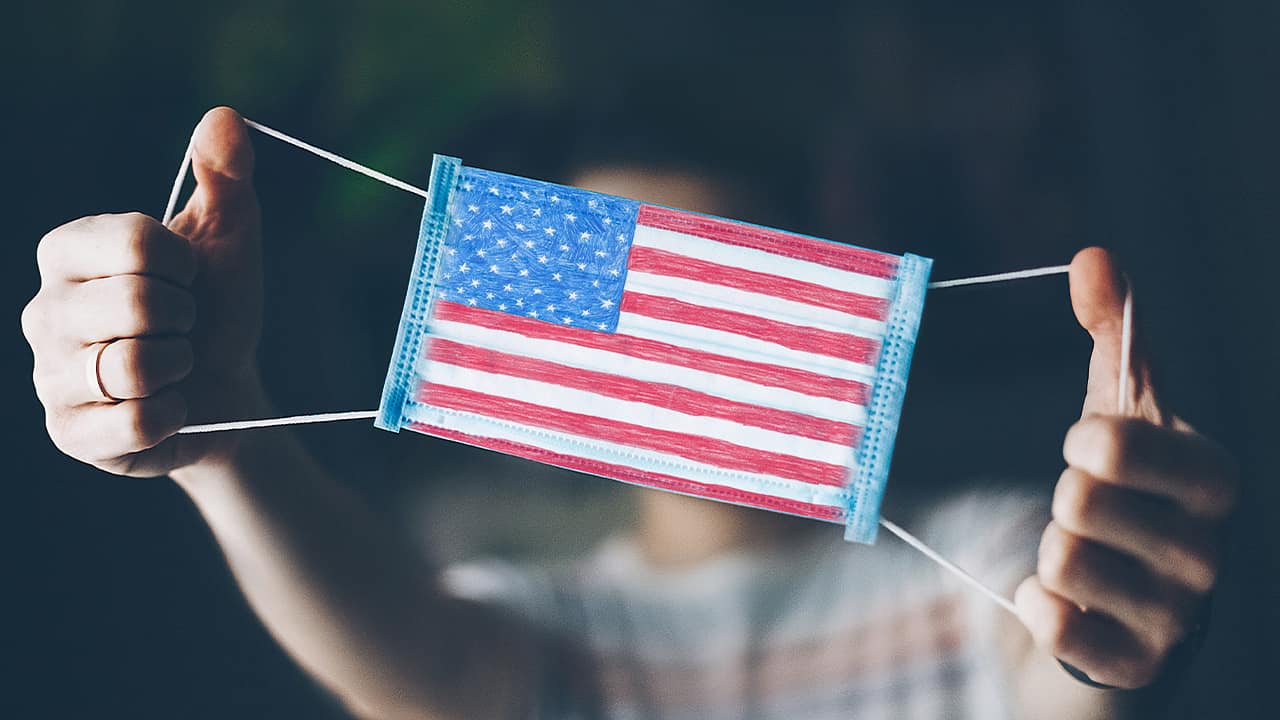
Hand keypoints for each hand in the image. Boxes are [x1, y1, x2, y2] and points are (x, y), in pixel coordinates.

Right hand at [22, 107, 264, 476]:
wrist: (228, 389)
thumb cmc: (217, 306)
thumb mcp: (228, 237)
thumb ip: (225, 176)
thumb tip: (225, 116)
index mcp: (67, 251)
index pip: (134, 241)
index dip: (184, 264)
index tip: (186, 276)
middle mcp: (42, 310)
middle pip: (137, 305)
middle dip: (186, 319)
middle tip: (183, 327)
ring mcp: (49, 375)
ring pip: (133, 368)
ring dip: (180, 368)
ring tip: (174, 366)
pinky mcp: (70, 433)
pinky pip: (135, 423)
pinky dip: (173, 416)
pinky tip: (170, 407)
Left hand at [1014, 247, 1237, 687]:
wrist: (1130, 597)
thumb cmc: (1130, 487)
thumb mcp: (1124, 407)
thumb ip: (1116, 333)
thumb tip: (1094, 256)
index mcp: (1213, 477)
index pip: (1116, 445)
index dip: (1085, 441)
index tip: (1088, 447)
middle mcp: (1210, 548)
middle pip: (1079, 500)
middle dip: (1066, 499)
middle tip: (1089, 511)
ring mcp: (1180, 613)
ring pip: (1061, 558)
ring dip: (1052, 551)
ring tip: (1085, 555)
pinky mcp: (1139, 663)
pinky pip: (1055, 621)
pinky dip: (1041, 604)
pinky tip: (1064, 600)